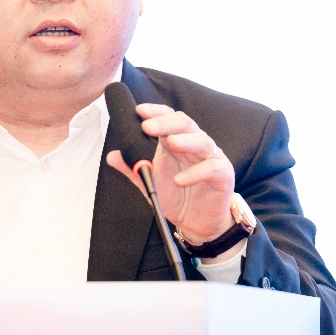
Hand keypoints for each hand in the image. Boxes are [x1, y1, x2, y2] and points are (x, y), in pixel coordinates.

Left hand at [106, 103, 235, 243]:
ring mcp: (211, 158)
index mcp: (177, 141)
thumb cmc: (176, 197)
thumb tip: (112, 156)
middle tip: (148, 126)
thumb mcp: (150, 183)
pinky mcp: (223, 175)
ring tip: (170, 143)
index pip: (169, 118)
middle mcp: (195, 145)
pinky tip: (179, 180)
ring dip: (185, 141)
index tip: (139, 111)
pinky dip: (195, 172)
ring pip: (202, 141)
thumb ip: (132, 168)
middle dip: (166, 123)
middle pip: (185, 124)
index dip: (156, 112)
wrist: (196, 223)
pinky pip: (212, 168)